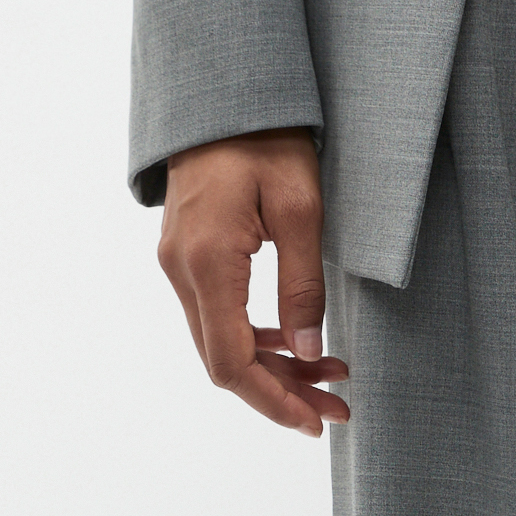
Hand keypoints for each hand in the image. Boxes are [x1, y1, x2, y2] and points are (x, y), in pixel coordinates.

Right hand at [158, 128, 349, 437]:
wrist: (224, 93)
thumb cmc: (267, 139)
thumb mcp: (301, 209)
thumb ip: (304, 287)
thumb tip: (312, 354)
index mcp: (207, 261)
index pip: (230, 361)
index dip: (272, 401)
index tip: (315, 422)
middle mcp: (181, 269)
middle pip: (223, 361)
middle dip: (281, 392)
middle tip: (338, 408)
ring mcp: (178, 263)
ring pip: (220, 341)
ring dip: (274, 367)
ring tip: (332, 377)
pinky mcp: (188, 255)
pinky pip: (218, 314)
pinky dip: (257, 338)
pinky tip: (299, 343)